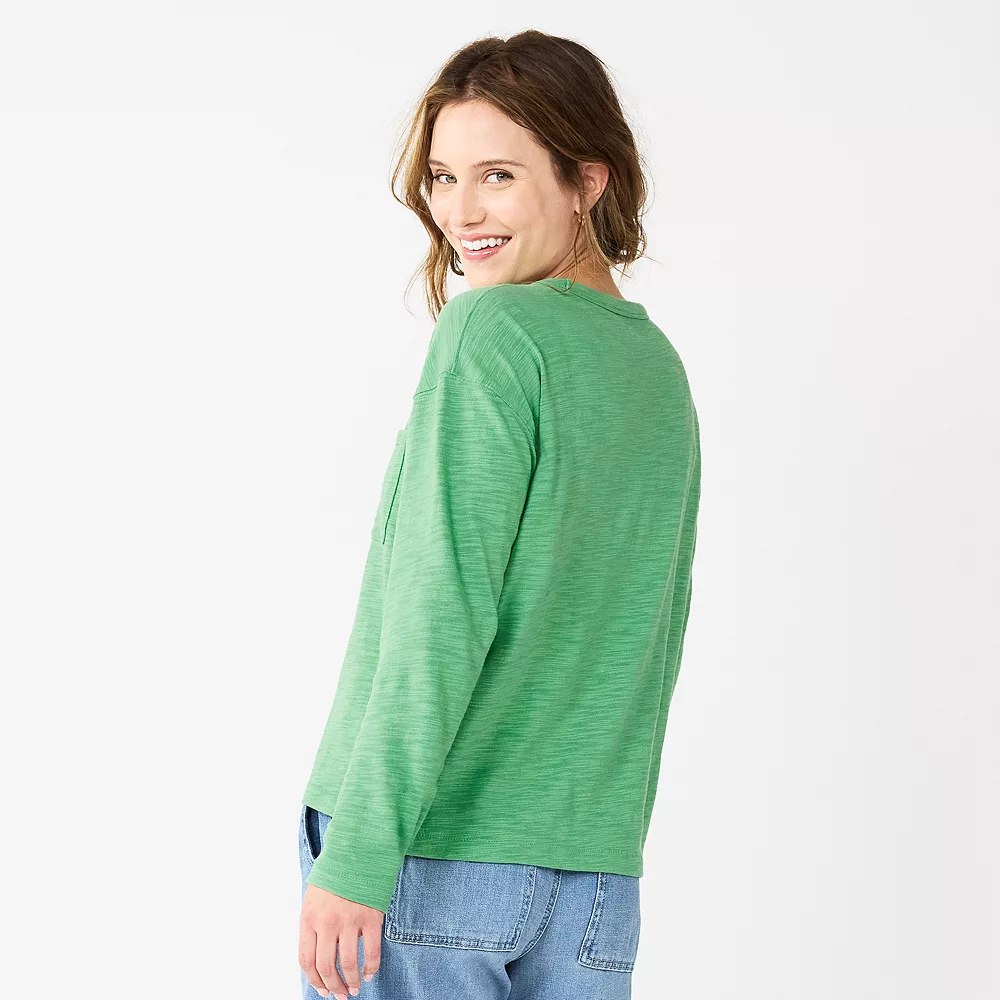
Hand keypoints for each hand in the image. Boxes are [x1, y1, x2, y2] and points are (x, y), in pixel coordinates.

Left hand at [299, 883, 383, 997]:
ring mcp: (349, 920)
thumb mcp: (313, 898)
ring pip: (348, 963)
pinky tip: (370, 974)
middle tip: (340, 995)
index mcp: (309, 918)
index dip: (314, 981)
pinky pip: (371, 951)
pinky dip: (371, 967)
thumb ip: (313, 925)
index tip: (322, 990)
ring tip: (355, 989)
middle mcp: (327, 922)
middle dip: (333, 987)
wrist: (356, 851)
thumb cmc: (334, 877)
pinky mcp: (370, 917)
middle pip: (326, 966)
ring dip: (351, 981)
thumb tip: (317, 957)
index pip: (306, 960)